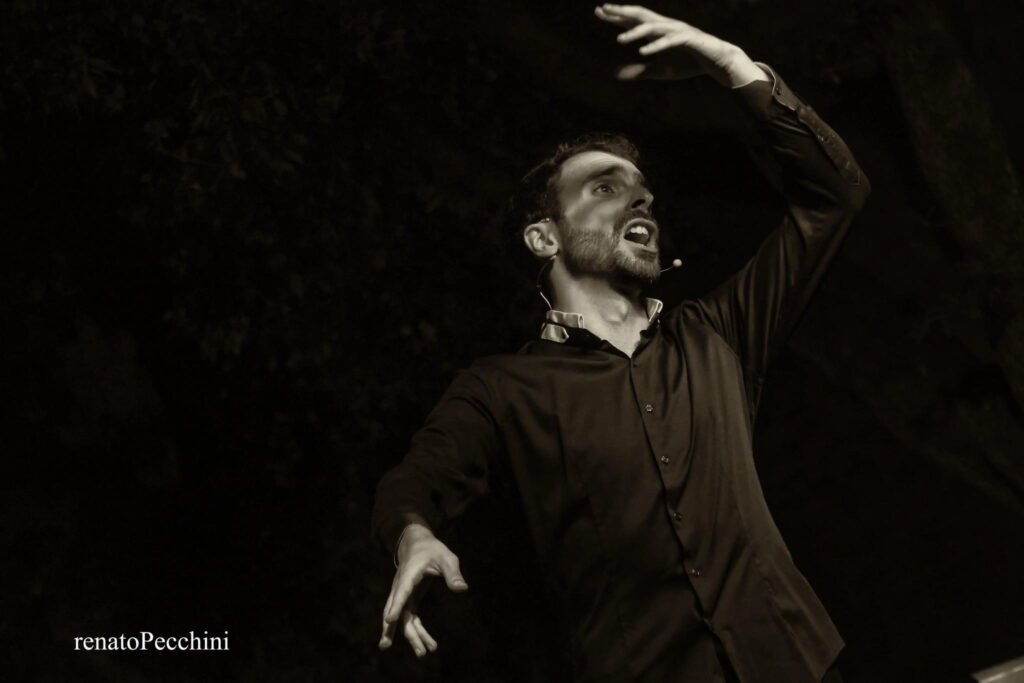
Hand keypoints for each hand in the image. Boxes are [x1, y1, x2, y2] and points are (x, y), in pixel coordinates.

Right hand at [378, 524, 468, 657]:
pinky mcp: (407, 601)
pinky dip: (417, 632)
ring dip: (411, 636)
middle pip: (396, 611)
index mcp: (409, 575)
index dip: (395, 605)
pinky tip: (429, 645)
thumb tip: (462, 589)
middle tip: (405, 647)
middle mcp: (401, 588)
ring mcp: (402, 596)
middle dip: (398, 630)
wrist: (417, 545)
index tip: (390, 619)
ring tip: (423, 653)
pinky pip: (409, 620)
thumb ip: (453, 573)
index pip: (401, 592)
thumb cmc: (432, 550)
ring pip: (402, 620)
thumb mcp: (446, 558)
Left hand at [594, 4, 766, 86]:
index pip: (633, 20)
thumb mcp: (660, 71)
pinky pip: (670, 41)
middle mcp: (666, 25)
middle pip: (640, 15)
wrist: (716, 63)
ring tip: (619, 39)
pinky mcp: (689, 39)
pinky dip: (656, 46)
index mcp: (657, 30)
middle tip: (603, 9)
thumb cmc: (688, 63)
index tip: (598, 11)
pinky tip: (643, 51)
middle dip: (622, 12)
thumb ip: (640, 71)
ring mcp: (677, 30)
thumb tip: (617, 74)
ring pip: (653, 26)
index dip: (616, 16)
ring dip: (636, 32)